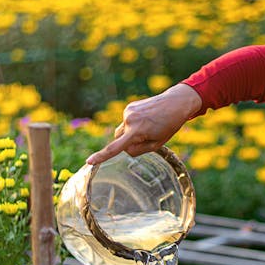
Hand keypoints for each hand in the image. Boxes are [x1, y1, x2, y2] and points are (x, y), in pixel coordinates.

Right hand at [85, 83, 203, 164]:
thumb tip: (124, 149)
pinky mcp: (129, 107)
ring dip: (131, 132)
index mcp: (136, 132)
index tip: (89, 162)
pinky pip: (126, 122)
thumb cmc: (169, 126)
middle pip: (119, 140)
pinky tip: (146, 119)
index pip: (115, 148)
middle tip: (147, 136)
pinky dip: (133, 123)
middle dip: (128, 142)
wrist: (175, 103)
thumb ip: (138, 150)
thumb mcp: (157, 144)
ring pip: (122, 131)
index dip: (101, 156)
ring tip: (149, 125)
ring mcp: (127, 112)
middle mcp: (129, 121)